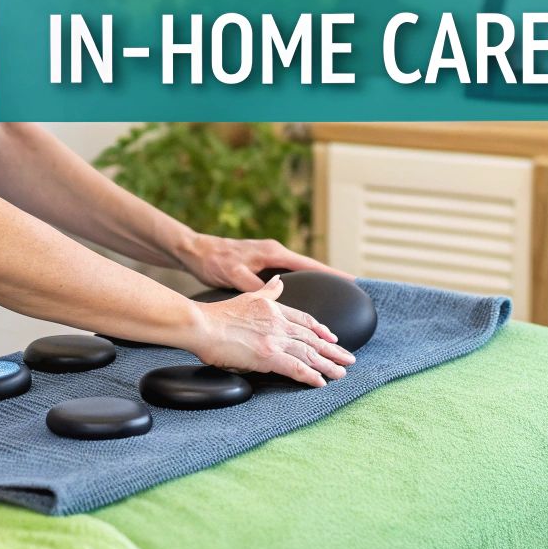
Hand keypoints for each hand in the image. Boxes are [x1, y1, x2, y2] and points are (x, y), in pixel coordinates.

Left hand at [175, 234, 355, 292]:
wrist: (195, 251)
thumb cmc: (214, 261)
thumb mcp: (235, 274)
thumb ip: (255, 285)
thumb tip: (275, 294)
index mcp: (273, 253)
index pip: (309, 265)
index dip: (330, 274)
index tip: (351, 280)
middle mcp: (275, 253)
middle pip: (309, 269)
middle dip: (329, 279)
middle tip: (352, 290)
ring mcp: (269, 259)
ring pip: (298, 273)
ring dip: (314, 283)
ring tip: (333, 295)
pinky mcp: (261, 266)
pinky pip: (287, 276)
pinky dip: (299, 285)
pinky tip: (303, 296)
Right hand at [188, 276, 355, 386]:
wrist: (202, 324)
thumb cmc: (219, 314)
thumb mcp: (248, 296)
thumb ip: (268, 292)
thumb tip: (279, 282)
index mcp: (275, 310)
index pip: (305, 320)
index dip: (322, 330)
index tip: (333, 338)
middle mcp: (279, 324)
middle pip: (313, 339)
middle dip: (333, 350)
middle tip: (349, 359)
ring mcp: (274, 340)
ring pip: (309, 354)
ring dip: (328, 365)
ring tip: (341, 373)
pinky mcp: (267, 356)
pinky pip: (295, 368)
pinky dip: (310, 375)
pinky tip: (321, 382)